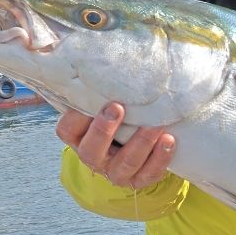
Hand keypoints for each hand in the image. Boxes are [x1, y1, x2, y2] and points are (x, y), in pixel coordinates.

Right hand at [56, 103, 175, 189]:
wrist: (140, 150)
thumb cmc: (119, 119)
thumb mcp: (104, 107)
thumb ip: (100, 92)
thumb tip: (103, 54)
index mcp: (80, 139)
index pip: (66, 131)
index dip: (75, 118)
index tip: (90, 97)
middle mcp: (94, 158)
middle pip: (91, 150)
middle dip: (104, 130)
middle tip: (117, 107)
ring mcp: (116, 172)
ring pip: (125, 163)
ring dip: (141, 143)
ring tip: (155, 125)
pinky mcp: (139, 180)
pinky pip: (149, 173)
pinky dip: (160, 158)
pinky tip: (169, 140)